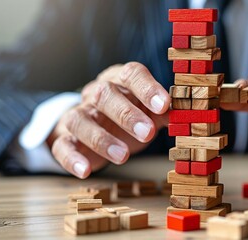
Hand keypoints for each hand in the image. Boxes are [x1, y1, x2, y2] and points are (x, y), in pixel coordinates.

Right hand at [47, 63, 170, 177]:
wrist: (93, 125)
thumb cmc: (128, 115)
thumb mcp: (148, 111)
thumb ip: (163, 113)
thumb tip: (185, 117)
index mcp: (120, 81)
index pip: (132, 74)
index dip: (147, 88)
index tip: (164, 105)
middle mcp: (96, 93)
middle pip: (104, 94)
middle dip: (126, 114)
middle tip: (147, 133)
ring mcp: (79, 114)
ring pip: (81, 120)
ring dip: (101, 138)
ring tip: (122, 156)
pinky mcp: (65, 137)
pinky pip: (62, 145)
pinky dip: (72, 158)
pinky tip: (85, 171)